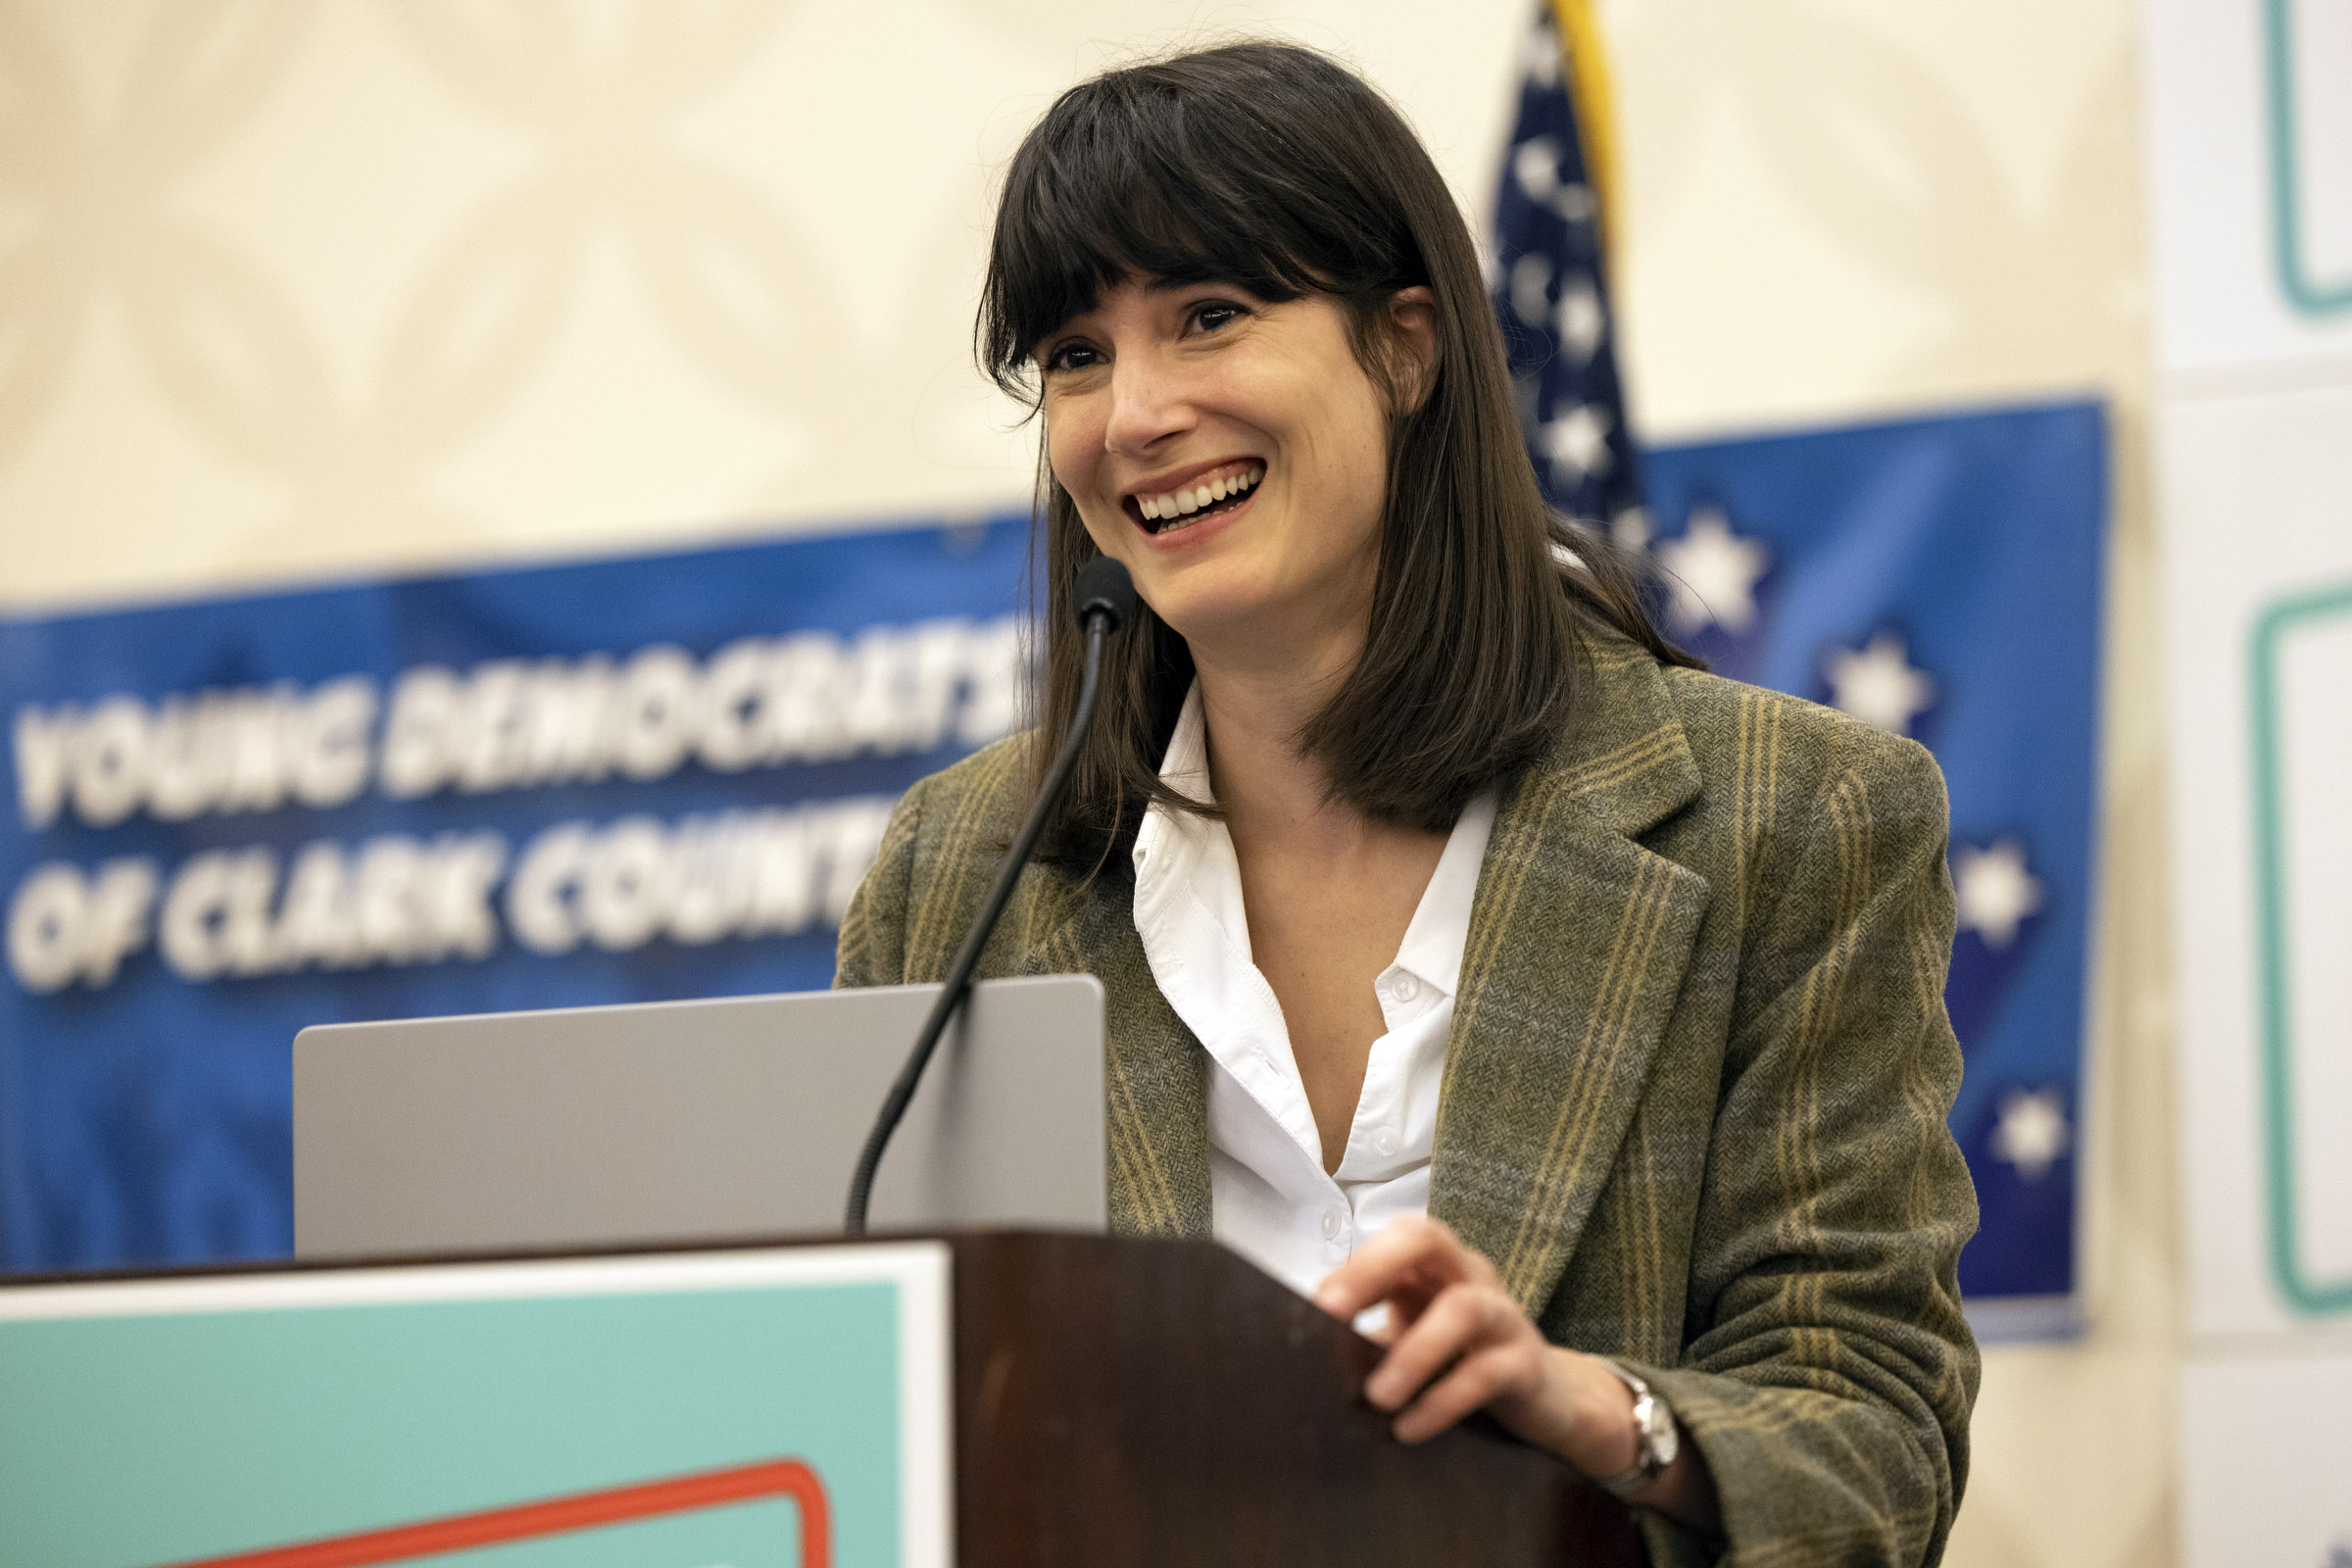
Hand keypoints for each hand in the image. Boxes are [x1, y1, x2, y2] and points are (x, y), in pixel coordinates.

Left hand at [1314, 1215, 1721, 1533]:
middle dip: (1375, 1268)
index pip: (1398, 1235)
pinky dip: (1442, 1402)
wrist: (1547, 1400)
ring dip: (1414, 1352)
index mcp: (1437, 1264)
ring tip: (1378, 1397)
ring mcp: (1503, 1315)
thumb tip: (1298, 1345)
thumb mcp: (1413, 1335)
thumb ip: (1366, 1331)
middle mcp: (1471, 1275)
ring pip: (1463, 1309)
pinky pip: (1485, 1374)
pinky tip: (1409, 1429)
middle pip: (1429, 1239)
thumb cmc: (1462, 1359)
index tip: (1316, 1303)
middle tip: (1332, 1314)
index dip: (1357, 1260)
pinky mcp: (1526, 1363)